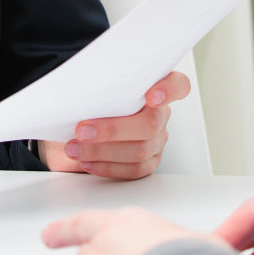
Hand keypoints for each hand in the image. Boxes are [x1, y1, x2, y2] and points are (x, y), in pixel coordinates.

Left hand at [38, 71, 189, 179]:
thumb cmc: (86, 104)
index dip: (169, 90)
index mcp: (153, 86)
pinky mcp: (149, 161)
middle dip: (113, 130)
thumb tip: (81, 87)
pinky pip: (135, 169)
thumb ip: (97, 87)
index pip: (178, 85)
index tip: (150, 96)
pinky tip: (87, 161)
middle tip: (82, 130)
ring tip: (75, 148)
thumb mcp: (90, 89)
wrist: (75, 128)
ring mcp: (157, 139)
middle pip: (150, 123)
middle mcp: (160, 113)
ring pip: (141, 150)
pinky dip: (107, 166)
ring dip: (102, 151)